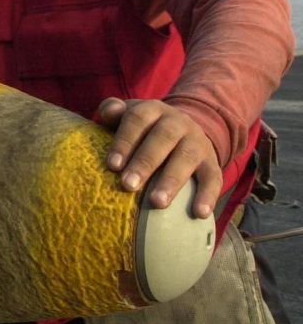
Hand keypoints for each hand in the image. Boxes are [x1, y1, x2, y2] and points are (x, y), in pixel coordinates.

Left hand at [98, 97, 221, 218]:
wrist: (182, 129)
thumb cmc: (142, 129)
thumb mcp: (128, 116)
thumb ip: (112, 111)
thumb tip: (109, 112)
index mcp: (153, 110)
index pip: (138, 120)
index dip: (125, 141)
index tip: (112, 166)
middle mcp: (177, 122)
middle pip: (163, 138)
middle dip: (145, 162)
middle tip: (128, 185)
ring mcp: (197, 142)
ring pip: (187, 158)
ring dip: (172, 180)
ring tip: (157, 203)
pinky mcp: (212, 162)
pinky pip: (213, 177)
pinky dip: (208, 195)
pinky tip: (200, 213)